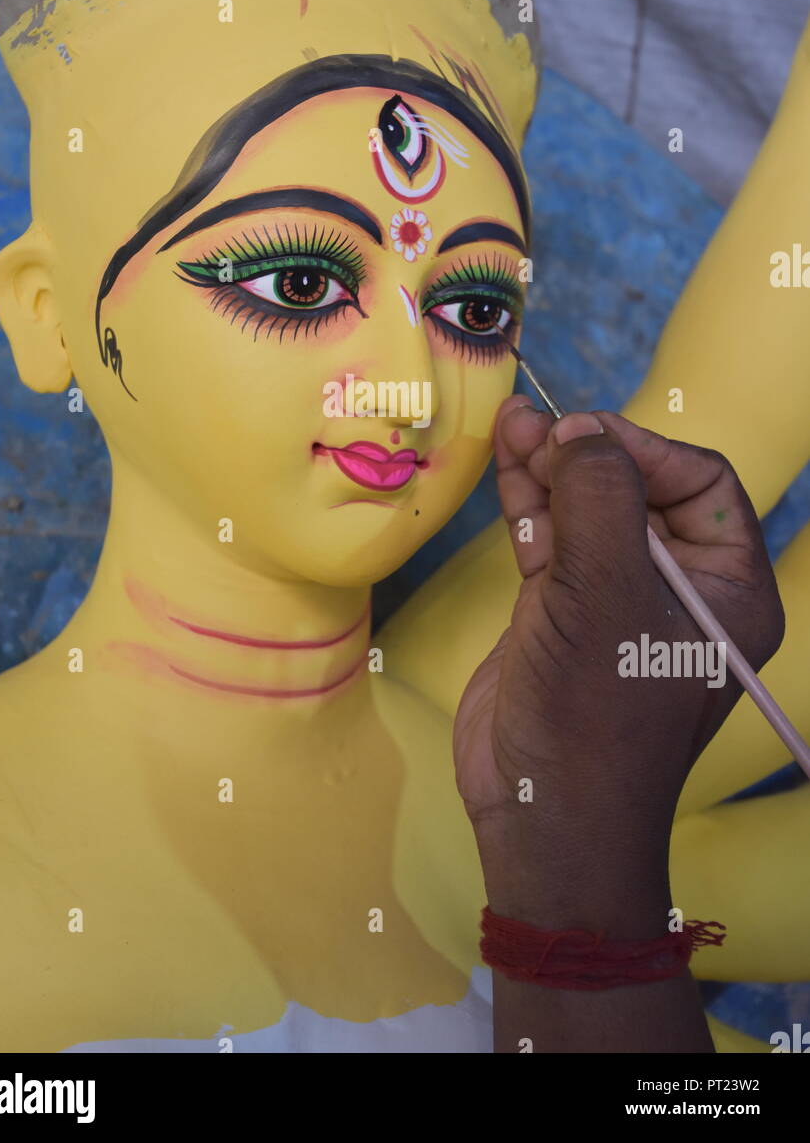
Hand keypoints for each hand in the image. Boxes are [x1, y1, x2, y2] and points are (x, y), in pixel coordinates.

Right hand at [453, 400, 784, 918]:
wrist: (543, 812)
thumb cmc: (596, 711)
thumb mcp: (607, 593)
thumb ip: (599, 497)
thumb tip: (579, 428)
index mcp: (729, 587)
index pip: (700, 483)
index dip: (643, 448)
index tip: (584, 433)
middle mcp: (679, 586)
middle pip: (636, 488)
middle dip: (587, 452)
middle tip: (535, 424)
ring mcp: (616, 598)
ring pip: (587, 509)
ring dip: (550, 467)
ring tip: (511, 424)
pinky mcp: (563, 611)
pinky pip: (552, 538)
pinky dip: (529, 501)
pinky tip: (507, 460)